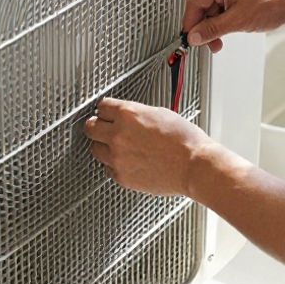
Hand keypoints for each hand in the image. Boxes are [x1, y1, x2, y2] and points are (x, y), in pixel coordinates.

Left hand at [84, 97, 214, 195]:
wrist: (194, 166)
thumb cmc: (185, 141)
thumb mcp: (160, 114)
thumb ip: (138, 114)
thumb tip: (128, 116)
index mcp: (128, 114)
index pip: (102, 107)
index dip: (106, 110)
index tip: (107, 113)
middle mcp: (118, 135)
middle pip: (90, 127)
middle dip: (97, 127)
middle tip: (104, 129)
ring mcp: (117, 157)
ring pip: (95, 149)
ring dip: (104, 146)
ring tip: (119, 147)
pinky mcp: (121, 176)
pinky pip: (108, 168)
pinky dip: (115, 165)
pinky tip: (129, 162)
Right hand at [182, 0, 284, 52]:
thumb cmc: (275, 2)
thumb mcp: (239, 21)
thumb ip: (212, 29)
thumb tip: (194, 36)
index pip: (194, 2)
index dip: (190, 23)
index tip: (190, 39)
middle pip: (202, 5)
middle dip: (205, 26)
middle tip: (210, 43)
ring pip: (212, 7)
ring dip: (215, 24)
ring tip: (223, 38)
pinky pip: (222, 4)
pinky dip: (224, 18)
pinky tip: (230, 27)